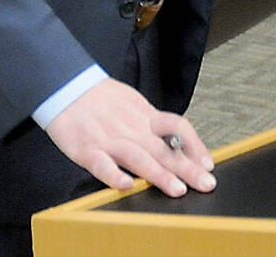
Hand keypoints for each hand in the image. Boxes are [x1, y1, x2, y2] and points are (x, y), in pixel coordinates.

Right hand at [46, 78, 215, 196]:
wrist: (67, 86)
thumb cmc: (101, 99)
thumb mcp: (133, 104)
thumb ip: (153, 124)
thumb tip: (178, 143)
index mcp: (144, 116)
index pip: (177, 127)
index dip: (195, 145)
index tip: (208, 164)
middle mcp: (132, 129)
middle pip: (163, 149)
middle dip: (187, 168)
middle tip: (206, 184)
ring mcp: (109, 139)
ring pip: (138, 158)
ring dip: (159, 174)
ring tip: (177, 189)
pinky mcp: (86, 149)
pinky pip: (101, 164)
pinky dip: (113, 175)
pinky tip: (126, 186)